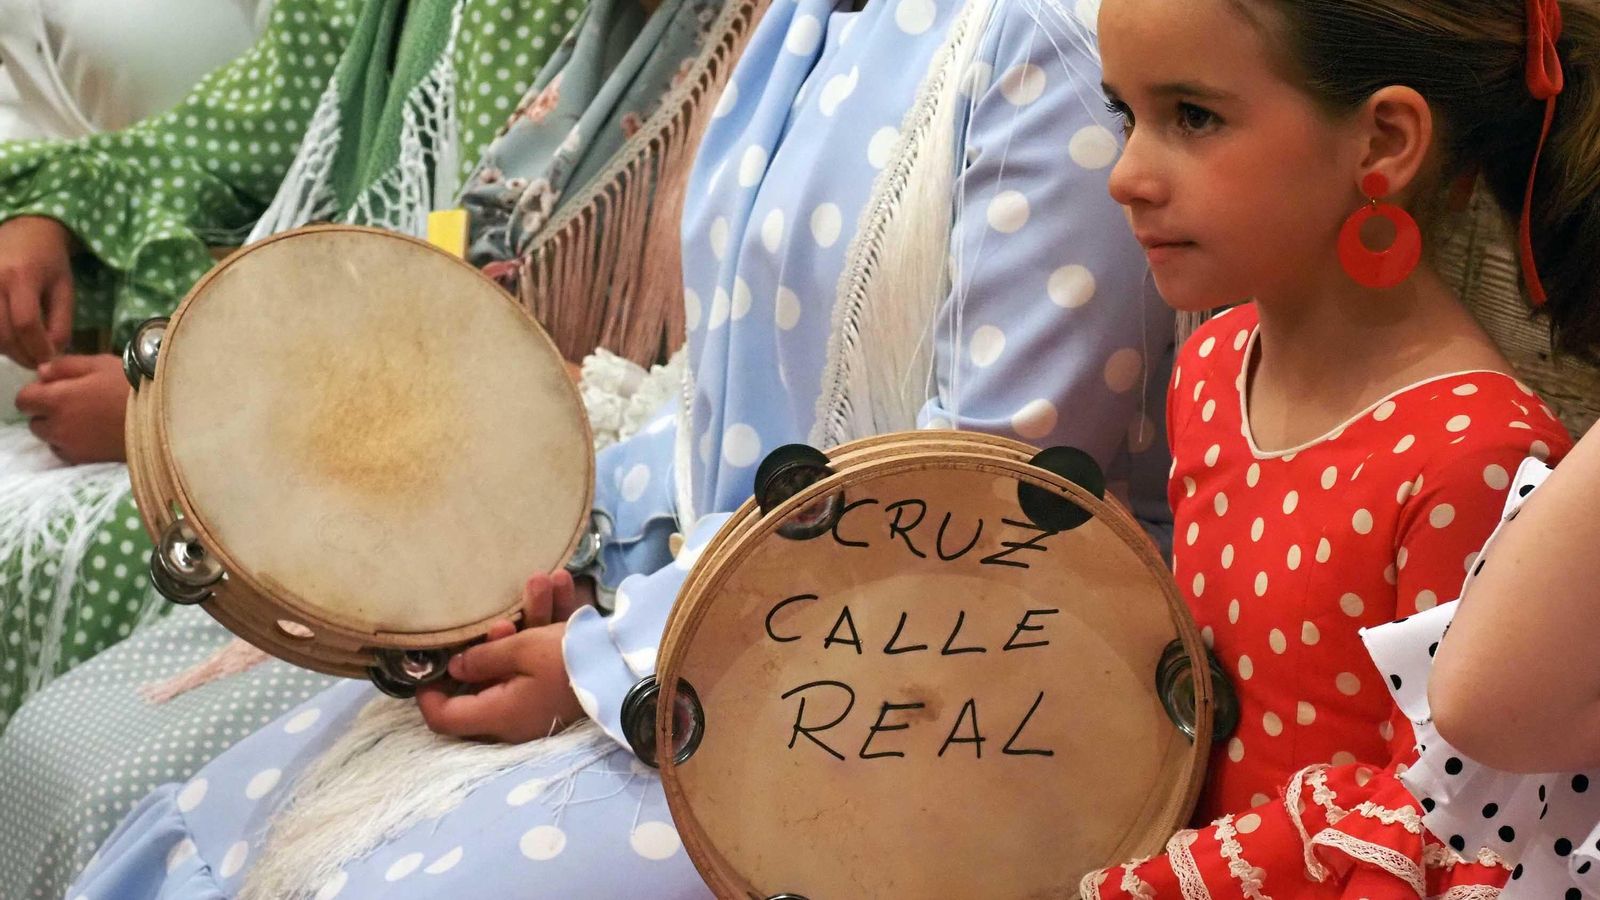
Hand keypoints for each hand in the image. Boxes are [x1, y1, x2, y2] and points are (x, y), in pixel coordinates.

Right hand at [0, 216, 75, 367]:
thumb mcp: (65, 289)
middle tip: (37, 363)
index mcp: (21, 276)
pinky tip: (9, 339)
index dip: (37, 348)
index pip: (25, 322)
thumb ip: (61, 323)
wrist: (25, 230)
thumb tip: (51, 355)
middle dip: (21, 354)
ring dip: (6, 350)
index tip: (49, 361)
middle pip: (2, 332)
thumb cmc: (50, 261)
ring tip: (24, 352)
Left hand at [14, 354, 129, 463]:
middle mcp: (58, 426)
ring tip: (85, 420)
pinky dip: (72, 444)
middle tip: (72, 403)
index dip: (36, 392)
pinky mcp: (86, 460)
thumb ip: (66, 366)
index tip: (55, 387)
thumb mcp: (99, 364)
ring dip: (59, 430)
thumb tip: (41, 372)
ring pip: (50, 439)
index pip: (23, 400)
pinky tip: (92, 434)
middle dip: (46, 412)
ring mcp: (71, 446)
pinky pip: (66, 453)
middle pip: (35, 422)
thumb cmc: (131, 385)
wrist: (164, 417)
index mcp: (57, 399)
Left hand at [417, 571, 587, 742]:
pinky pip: (548, 656)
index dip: (427, 693)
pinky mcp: (563, 684)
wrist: (630, 670)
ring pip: (521, 659)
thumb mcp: (522, 650)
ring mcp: (539, 700)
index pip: (444, 717)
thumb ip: (483, 657)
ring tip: (542, 579)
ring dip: (530, 618)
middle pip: (484, 679)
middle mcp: (514, 713)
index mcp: (497, 713)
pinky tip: (565, 584)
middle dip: (491, 636)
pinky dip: (553, 624)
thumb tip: (456, 666)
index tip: (428, 662)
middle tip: (500, 612)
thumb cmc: (569, 662)